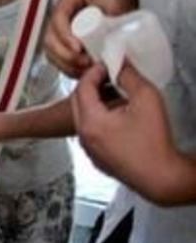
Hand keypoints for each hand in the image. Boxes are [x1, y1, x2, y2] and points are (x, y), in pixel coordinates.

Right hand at [45, 0, 130, 76]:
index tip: (78, 48)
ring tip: (87, 69)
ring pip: (51, 51)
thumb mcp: (115, 0)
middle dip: (66, 55)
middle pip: (50, 39)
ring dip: (67, 64)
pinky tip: (84, 71)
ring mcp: (59, 30)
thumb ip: (112, 15)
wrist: (115, 0)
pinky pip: (58, 59)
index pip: (59, 19)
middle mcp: (60, 15)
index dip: (65, 36)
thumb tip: (110, 37)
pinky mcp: (63, 43)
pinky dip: (69, 68)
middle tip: (86, 63)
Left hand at [73, 62, 195, 204]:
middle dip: (91, 86)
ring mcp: (89, 150)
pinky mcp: (97, 159)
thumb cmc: (155, 143)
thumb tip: (120, 64)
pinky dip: (99, 120)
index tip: (106, 65)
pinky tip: (118, 117)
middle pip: (78, 102)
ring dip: (95, 103)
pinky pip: (91, 133)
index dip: (94, 72)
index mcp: (90, 122)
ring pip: (84, 118)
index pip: (82, 87)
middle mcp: (84, 136)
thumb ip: (129, 77)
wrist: (163, 178)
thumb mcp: (146, 99)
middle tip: (108, 76)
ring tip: (115, 95)